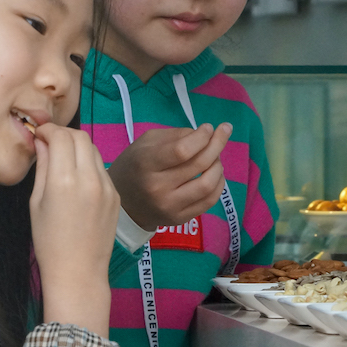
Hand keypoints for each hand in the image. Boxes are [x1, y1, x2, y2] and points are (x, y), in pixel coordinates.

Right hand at [29, 124, 118, 335]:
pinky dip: (88, 164)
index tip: (39, 134)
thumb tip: (41, 142)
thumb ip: (42, 168)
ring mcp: (107, 186)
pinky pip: (101, 167)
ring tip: (64, 159)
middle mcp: (89, 178)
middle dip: (63, 134)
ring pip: (93, 149)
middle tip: (50, 143)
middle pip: (80, 136)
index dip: (48, 130)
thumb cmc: (49, 241)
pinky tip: (79, 178)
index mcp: (64, 180)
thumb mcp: (36, 203)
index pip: (60, 136)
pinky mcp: (116, 194)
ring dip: (77, 146)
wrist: (78, 271)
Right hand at [107, 124, 231, 230]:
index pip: (182, 150)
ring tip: (216, 157)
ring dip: (218, 166)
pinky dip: (218, 184)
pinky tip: (214, 174)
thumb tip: (205, 134)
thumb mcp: (146, 143)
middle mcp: (157, 187)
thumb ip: (176, 135)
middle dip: (217, 145)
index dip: (201, 137)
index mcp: (145, 164)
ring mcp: (169, 206)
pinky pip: (209, 201)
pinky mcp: (179, 219)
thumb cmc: (135, 166)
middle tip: (222, 133)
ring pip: (208, 185)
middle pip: (199, 165)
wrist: (124, 204)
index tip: (208, 127)